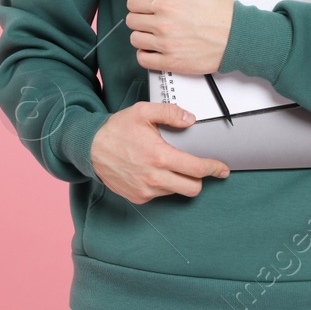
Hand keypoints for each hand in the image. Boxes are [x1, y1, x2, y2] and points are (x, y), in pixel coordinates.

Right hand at [91, 102, 229, 203]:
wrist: (89, 147)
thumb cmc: (116, 129)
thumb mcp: (142, 112)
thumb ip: (169, 112)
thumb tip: (190, 119)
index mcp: (159, 156)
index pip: (197, 169)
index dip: (214, 169)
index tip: (221, 169)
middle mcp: (154, 177)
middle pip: (192, 188)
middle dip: (199, 178)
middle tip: (197, 168)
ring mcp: (146, 190)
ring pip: (177, 192)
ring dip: (179, 181)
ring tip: (168, 166)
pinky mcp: (138, 197)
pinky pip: (161, 195)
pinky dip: (163, 185)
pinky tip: (153, 172)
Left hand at [125, 0, 233, 74]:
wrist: (239, 38)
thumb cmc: (224, 12)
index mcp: (168, 5)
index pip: (133, 3)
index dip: (138, 1)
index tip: (145, 4)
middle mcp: (164, 26)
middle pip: (132, 21)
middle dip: (140, 17)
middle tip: (151, 17)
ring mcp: (166, 46)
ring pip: (135, 39)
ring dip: (142, 35)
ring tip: (154, 32)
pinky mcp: (172, 62)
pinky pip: (143, 59)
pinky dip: (145, 54)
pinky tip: (154, 48)